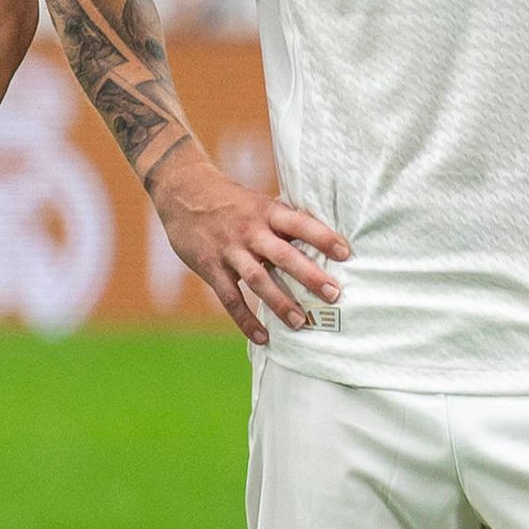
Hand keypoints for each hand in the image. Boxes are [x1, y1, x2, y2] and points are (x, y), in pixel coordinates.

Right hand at [149, 156, 348, 345]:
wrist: (182, 191)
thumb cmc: (233, 201)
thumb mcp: (261, 203)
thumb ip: (286, 222)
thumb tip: (327, 240)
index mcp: (268, 212)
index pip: (300, 224)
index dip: (322, 237)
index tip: (346, 253)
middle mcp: (250, 231)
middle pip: (283, 256)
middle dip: (309, 276)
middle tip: (334, 295)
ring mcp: (229, 250)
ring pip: (257, 280)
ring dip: (279, 303)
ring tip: (300, 322)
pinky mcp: (210, 267)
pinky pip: (230, 297)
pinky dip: (245, 319)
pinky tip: (263, 337)